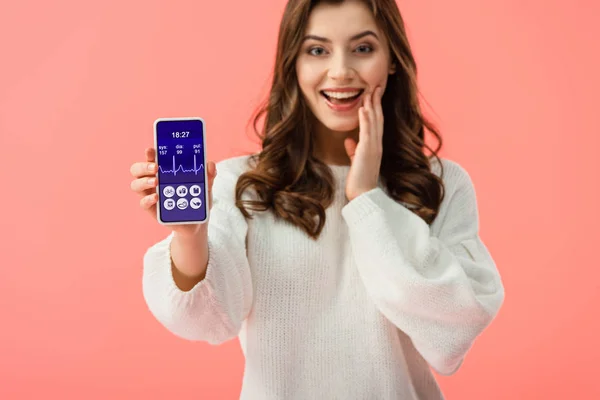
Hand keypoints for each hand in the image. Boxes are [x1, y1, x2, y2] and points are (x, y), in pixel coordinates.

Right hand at [129, 147, 217, 236]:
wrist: (197, 221)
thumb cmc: (196, 199)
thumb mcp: (205, 186)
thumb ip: (208, 175)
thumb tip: (210, 164)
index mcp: (163, 171)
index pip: (151, 158)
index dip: (149, 153)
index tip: (151, 150)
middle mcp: (153, 180)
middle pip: (137, 170)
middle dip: (143, 166)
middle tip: (155, 167)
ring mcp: (150, 194)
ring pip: (136, 185)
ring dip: (143, 181)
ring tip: (156, 181)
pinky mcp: (152, 209)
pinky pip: (143, 203)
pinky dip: (147, 199)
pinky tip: (156, 197)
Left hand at [344, 86, 383, 200]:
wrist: (362, 194)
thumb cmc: (359, 180)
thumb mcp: (356, 161)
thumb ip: (353, 150)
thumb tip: (349, 141)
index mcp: (375, 146)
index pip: (376, 122)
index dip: (376, 107)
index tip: (374, 94)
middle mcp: (377, 144)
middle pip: (378, 118)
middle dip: (377, 101)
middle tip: (377, 86)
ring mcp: (374, 147)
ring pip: (374, 122)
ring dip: (372, 106)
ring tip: (370, 91)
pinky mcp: (367, 152)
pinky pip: (367, 132)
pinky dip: (366, 120)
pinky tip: (364, 109)